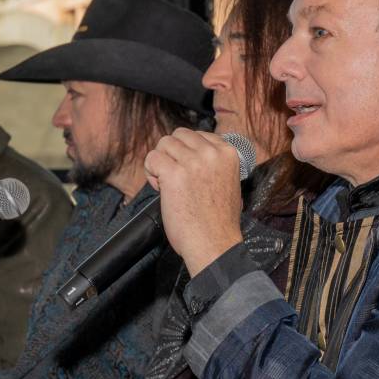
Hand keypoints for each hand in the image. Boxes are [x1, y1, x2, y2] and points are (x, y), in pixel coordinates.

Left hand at [143, 127, 246, 275]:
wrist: (214, 243)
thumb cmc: (218, 220)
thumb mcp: (228, 181)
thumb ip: (213, 163)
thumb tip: (191, 151)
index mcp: (227, 153)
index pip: (197, 135)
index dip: (186, 152)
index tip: (188, 171)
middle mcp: (211, 153)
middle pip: (178, 135)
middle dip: (171, 154)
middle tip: (173, 177)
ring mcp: (192, 162)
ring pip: (163, 144)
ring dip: (160, 163)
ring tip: (167, 184)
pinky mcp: (174, 174)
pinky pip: (152, 158)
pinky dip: (150, 172)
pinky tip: (160, 188)